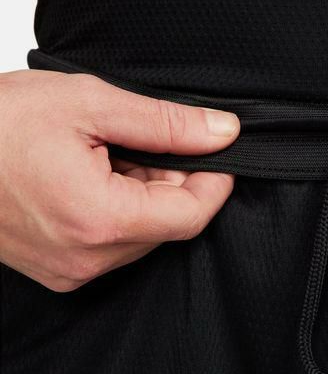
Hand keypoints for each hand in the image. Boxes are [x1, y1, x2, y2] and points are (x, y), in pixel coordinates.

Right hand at [0, 69, 238, 290]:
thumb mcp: (89, 104)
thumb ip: (166, 124)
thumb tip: (223, 133)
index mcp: (99, 219)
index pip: (192, 215)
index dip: (214, 182)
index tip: (218, 152)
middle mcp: (87, 258)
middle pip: (168, 225)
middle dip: (173, 181)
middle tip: (143, 141)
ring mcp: (69, 269)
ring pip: (143, 235)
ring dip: (144, 194)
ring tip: (106, 155)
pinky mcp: (57, 269)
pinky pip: (113, 244)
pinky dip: (119, 209)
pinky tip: (91, 177)